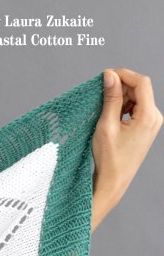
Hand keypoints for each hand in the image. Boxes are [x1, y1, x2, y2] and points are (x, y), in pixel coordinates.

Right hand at [91, 68, 162, 231]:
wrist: (114, 180)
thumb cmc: (109, 158)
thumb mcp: (106, 125)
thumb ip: (110, 98)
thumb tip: (110, 76)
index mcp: (148, 116)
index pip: (141, 83)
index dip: (123, 75)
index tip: (106, 76)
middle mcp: (155, 117)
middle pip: (140, 89)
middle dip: (121, 87)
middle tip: (101, 94)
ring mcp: (153, 123)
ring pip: (138, 97)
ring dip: (121, 97)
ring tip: (105, 110)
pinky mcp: (147, 127)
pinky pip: (137, 108)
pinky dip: (124, 107)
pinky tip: (112, 117)